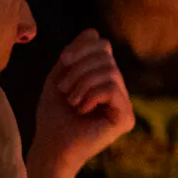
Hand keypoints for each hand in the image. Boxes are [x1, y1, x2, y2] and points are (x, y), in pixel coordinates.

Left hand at [29, 30, 134, 177]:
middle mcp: (118, 90)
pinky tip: (81, 109)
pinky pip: (112, 89)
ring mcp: (124, 105)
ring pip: (111, 72)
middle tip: (64, 88)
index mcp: (103, 78)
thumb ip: (75, 54)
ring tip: (71, 99)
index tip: (63, 61)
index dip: (83, 47)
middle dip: (79, 68)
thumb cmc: (53, 115)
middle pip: (107, 57)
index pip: (103, 47)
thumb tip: (93, 31)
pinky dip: (91, 95)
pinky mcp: (126, 118)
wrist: (51, 146)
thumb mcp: (60, 77)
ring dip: (82, 82)